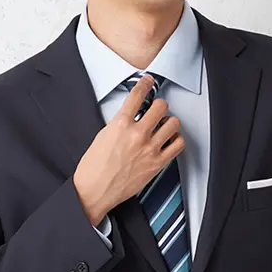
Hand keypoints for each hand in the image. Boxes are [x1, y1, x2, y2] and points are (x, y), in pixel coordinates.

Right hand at [74, 74, 184, 224]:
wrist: (94, 191)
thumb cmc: (93, 168)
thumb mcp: (102, 136)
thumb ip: (120, 124)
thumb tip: (131, 117)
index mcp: (120, 124)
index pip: (138, 95)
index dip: (145, 83)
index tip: (149, 81)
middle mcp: (137, 134)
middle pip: (161, 106)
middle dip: (159, 105)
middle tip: (156, 109)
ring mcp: (150, 149)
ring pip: (173, 123)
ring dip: (169, 121)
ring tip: (163, 126)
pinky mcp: (157, 163)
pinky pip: (178, 144)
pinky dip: (176, 140)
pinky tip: (169, 140)